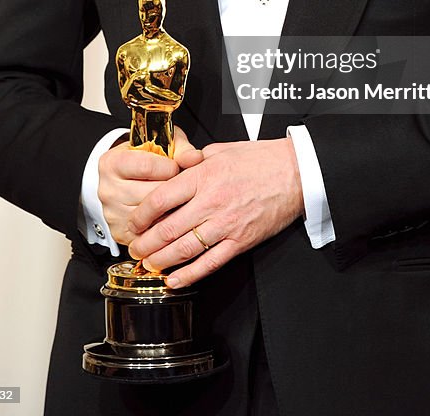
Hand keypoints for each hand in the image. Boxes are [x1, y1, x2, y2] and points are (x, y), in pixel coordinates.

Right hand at [98, 126, 201, 245]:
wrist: (124, 177)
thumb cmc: (145, 158)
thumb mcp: (161, 144)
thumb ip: (180, 149)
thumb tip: (196, 158)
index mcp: (113, 163)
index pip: (146, 167)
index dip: (169, 167)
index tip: (175, 166)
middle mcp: (109, 190)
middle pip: (151, 195)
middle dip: (172, 190)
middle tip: (178, 185)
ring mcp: (113, 213)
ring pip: (153, 217)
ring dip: (170, 209)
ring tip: (174, 199)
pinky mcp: (120, 233)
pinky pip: (150, 234)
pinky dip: (163, 225)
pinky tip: (169, 214)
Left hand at [127, 138, 304, 287]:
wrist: (295, 172)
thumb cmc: (260, 159)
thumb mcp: (221, 149)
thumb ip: (196, 160)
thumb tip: (177, 167)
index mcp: (203, 177)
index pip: (160, 199)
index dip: (141, 215)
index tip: (134, 222)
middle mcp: (211, 202)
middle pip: (167, 229)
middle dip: (145, 243)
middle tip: (134, 249)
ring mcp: (226, 224)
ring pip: (184, 249)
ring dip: (161, 261)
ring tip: (148, 265)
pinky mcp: (240, 241)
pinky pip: (210, 263)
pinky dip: (189, 275)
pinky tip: (175, 280)